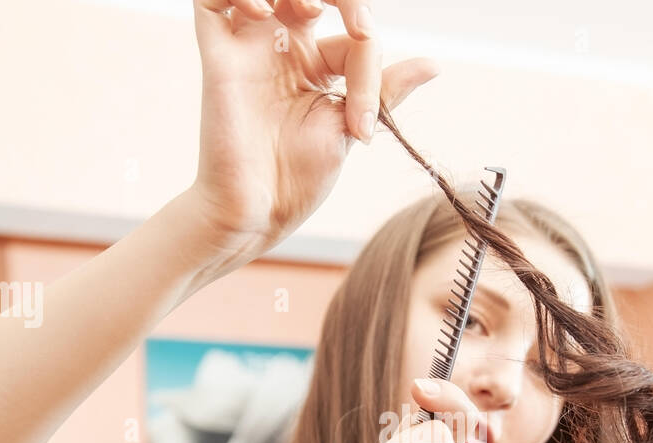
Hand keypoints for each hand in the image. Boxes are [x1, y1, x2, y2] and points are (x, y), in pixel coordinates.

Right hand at [184, 0, 439, 259]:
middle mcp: (282, 50)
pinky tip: (263, 9)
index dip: (370, 57)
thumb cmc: (297, 180)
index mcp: (317, 67)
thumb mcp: (349, 127)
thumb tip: (434, 64)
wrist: (257, 213)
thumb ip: (384, 88)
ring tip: (311, 8)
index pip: (354, 32)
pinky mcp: (218, 55)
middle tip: (359, 29)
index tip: (364, 122)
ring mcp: (249, 49)